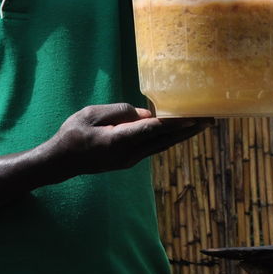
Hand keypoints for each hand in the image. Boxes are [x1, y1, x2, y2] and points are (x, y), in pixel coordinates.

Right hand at [44, 103, 211, 177]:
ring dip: (182, 135)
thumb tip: (146, 114)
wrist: (62, 162)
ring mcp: (130, 160)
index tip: (194, 118)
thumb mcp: (92, 114)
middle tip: (210, 120)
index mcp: (119, 141)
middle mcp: (129, 154)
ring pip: (162, 146)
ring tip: (202, 125)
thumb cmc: (73, 134)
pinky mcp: (129, 160)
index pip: (153, 130)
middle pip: (164, 140)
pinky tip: (179, 131)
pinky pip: (154, 147)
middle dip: (188, 130)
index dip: (175, 123)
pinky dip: (168, 138)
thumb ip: (120, 112)